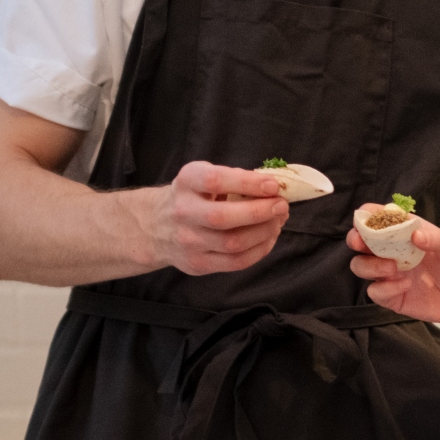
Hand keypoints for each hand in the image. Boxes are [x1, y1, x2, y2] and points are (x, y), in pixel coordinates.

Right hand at [131, 160, 289, 275]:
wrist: (157, 226)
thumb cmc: (193, 196)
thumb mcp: (204, 176)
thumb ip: (235, 178)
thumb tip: (273, 187)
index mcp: (187, 183)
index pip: (216, 182)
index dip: (248, 183)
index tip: (273, 184)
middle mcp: (183, 212)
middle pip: (223, 218)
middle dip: (260, 212)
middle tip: (282, 206)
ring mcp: (189, 242)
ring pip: (233, 244)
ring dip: (264, 232)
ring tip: (278, 221)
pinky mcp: (198, 264)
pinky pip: (236, 262)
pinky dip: (260, 250)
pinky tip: (269, 237)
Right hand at [347, 213, 439, 327]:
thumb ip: (437, 240)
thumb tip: (415, 234)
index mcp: (408, 233)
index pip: (381, 219)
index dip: (369, 215)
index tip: (364, 217)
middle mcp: (395, 251)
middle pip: (362, 242)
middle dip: (356, 239)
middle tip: (361, 243)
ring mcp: (392, 275)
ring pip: (361, 266)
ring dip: (369, 265)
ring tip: (392, 267)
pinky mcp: (393, 297)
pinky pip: (375, 292)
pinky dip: (384, 289)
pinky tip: (404, 286)